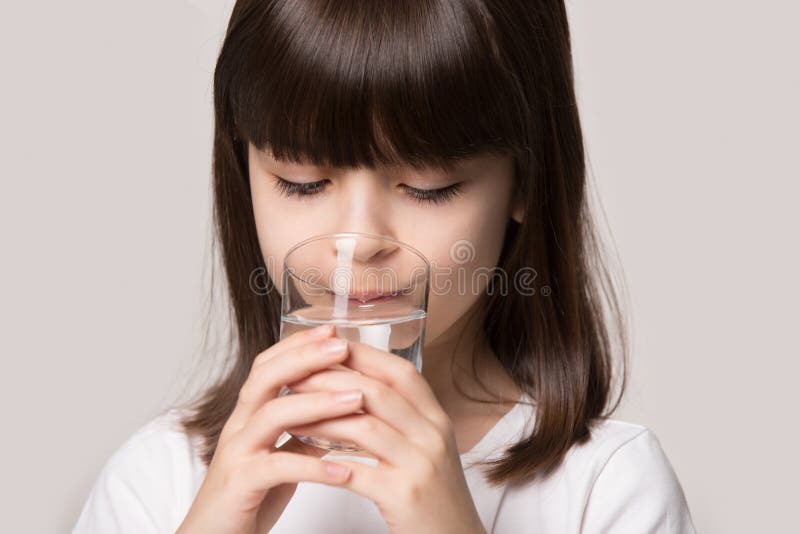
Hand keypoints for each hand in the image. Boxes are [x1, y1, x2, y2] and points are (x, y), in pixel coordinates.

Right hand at [176, 325, 365, 533]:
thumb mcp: (279, 459)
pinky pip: (278, 468)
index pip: (268, 366)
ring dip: (318, 404)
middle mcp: (238, 427)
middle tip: (343, 347)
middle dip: (306, 358)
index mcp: (248, 417)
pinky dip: (314, 467)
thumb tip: (342, 417)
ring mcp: (236, 454)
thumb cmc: (247, 499)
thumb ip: (303, 436)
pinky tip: (345, 470)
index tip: (333, 332)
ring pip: (272, 416)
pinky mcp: (240, 485)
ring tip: (357, 399)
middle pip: (266, 378)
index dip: (298, 346)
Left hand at [286, 340, 486, 533]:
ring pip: (365, 427)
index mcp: (437, 418)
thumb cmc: (433, 494)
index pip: (400, 372)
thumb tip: (360, 385)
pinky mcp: (405, 496)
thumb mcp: (427, 446)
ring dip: (322, 417)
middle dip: (332, 380)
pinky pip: (357, 472)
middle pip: (378, 392)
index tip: (327, 347)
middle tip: (296, 375)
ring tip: (291, 413)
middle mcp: (433, 435)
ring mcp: (421, 465)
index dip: (363, 355)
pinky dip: (326, 462)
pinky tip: (303, 457)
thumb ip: (403, 416)